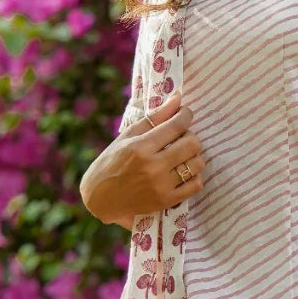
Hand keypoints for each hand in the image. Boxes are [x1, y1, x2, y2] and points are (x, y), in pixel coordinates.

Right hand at [80, 90, 208, 227]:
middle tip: (181, 137)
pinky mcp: (167, 201)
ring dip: (193, 156)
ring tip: (181, 155)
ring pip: (197, 164)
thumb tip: (178, 97)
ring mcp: (161, 185)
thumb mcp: (127, 136)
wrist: (100, 199)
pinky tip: (182, 172)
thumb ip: (155, 117)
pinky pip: (196, 184)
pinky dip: (194, 176)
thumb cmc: (111, 162)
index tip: (186, 113)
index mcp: (140, 147)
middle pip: (192, 144)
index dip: (186, 115)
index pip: (177, 125)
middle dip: (190, 136)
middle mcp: (153, 166)